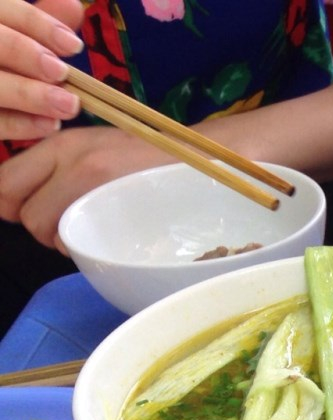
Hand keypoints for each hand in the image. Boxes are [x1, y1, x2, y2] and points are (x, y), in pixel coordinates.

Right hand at [0, 0, 83, 140]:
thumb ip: (35, 25)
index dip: (35, 24)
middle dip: (24, 53)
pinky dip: (17, 123)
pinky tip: (48, 125)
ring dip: (26, 94)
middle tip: (61, 72)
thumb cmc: (4, 65)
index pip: (1, 9)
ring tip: (67, 105)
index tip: (73, 44)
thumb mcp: (14, 36)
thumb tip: (72, 5)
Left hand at [0, 124, 164, 249]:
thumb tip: (25, 204)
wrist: (198, 157)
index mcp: (58, 144)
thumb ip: (57, 169)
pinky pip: (82, 242)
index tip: (36, 213)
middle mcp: (70, 159)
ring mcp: (95, 183)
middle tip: (70, 228)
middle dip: (42, 231)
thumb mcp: (92, 149)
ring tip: (94, 230)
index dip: (13, 207)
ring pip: (52, 233)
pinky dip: (88, 248)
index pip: (5, 184)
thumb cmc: (145, 159)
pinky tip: (109, 236)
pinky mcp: (118, 206)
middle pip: (25, 215)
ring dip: (66, 241)